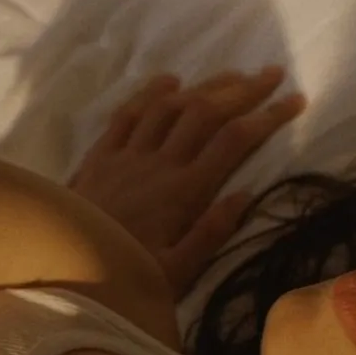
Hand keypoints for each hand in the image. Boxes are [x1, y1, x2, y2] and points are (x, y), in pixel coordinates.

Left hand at [70, 69, 304, 295]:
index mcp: (183, 192)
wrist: (60, 273)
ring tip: (233, 75)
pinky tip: (170, 81)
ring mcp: (126, 155)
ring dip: (204, 85)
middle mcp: (157, 163)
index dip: (268, 116)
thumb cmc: (123, 280)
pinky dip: (152, 92)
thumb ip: (212, 233)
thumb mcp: (176, 272)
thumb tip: (246, 193)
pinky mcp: (99, 157)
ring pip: (170, 105)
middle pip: (205, 111)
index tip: (295, 100)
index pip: (234, 141)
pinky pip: (127, 114)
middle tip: (273, 74)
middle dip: (244, 89)